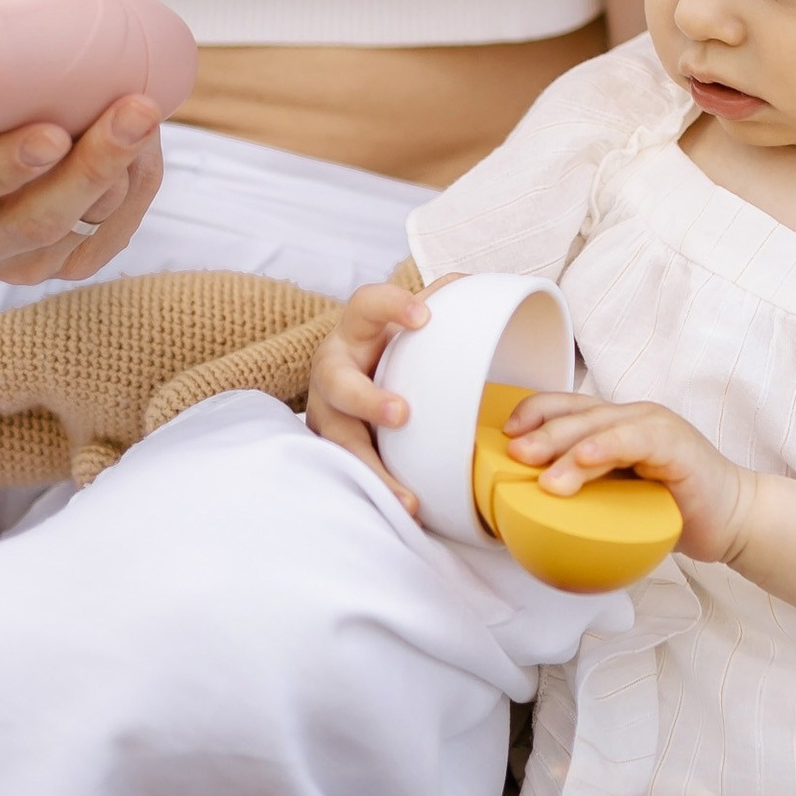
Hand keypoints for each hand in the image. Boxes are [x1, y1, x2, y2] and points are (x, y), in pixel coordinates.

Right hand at [0, 93, 162, 284]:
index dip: (3, 168)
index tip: (53, 134)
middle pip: (33, 221)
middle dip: (93, 167)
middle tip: (136, 112)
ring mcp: (12, 263)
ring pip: (84, 227)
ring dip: (126, 168)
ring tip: (142, 110)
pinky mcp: (61, 266)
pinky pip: (114, 231)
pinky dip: (136, 183)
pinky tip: (142, 144)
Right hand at [305, 274, 432, 495]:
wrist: (344, 385)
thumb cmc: (385, 351)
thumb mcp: (400, 324)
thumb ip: (436, 302)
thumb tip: (469, 284)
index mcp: (355, 331)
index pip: (366, 306)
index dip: (391, 307)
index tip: (424, 318)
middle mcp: (333, 371)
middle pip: (338, 382)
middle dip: (367, 400)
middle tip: (402, 414)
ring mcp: (327, 415)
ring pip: (340, 442)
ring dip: (373, 468)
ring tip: (407, 497)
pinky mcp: (332, 450)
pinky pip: (350, 474)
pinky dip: (378, 493)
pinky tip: (407, 511)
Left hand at [504, 392, 747, 560]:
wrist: (732, 520)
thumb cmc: (674, 511)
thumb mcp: (619, 498)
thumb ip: (586, 491)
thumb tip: (530, 507)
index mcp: (615, 424)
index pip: (566, 407)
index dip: (533, 414)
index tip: (505, 437)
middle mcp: (633, 417)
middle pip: (577, 414)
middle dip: (541, 433)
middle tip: (514, 455)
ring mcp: (655, 427)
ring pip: (601, 427)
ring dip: (568, 449)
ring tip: (545, 477)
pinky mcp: (676, 445)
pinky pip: (636, 440)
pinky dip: (608, 448)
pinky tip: (586, 460)